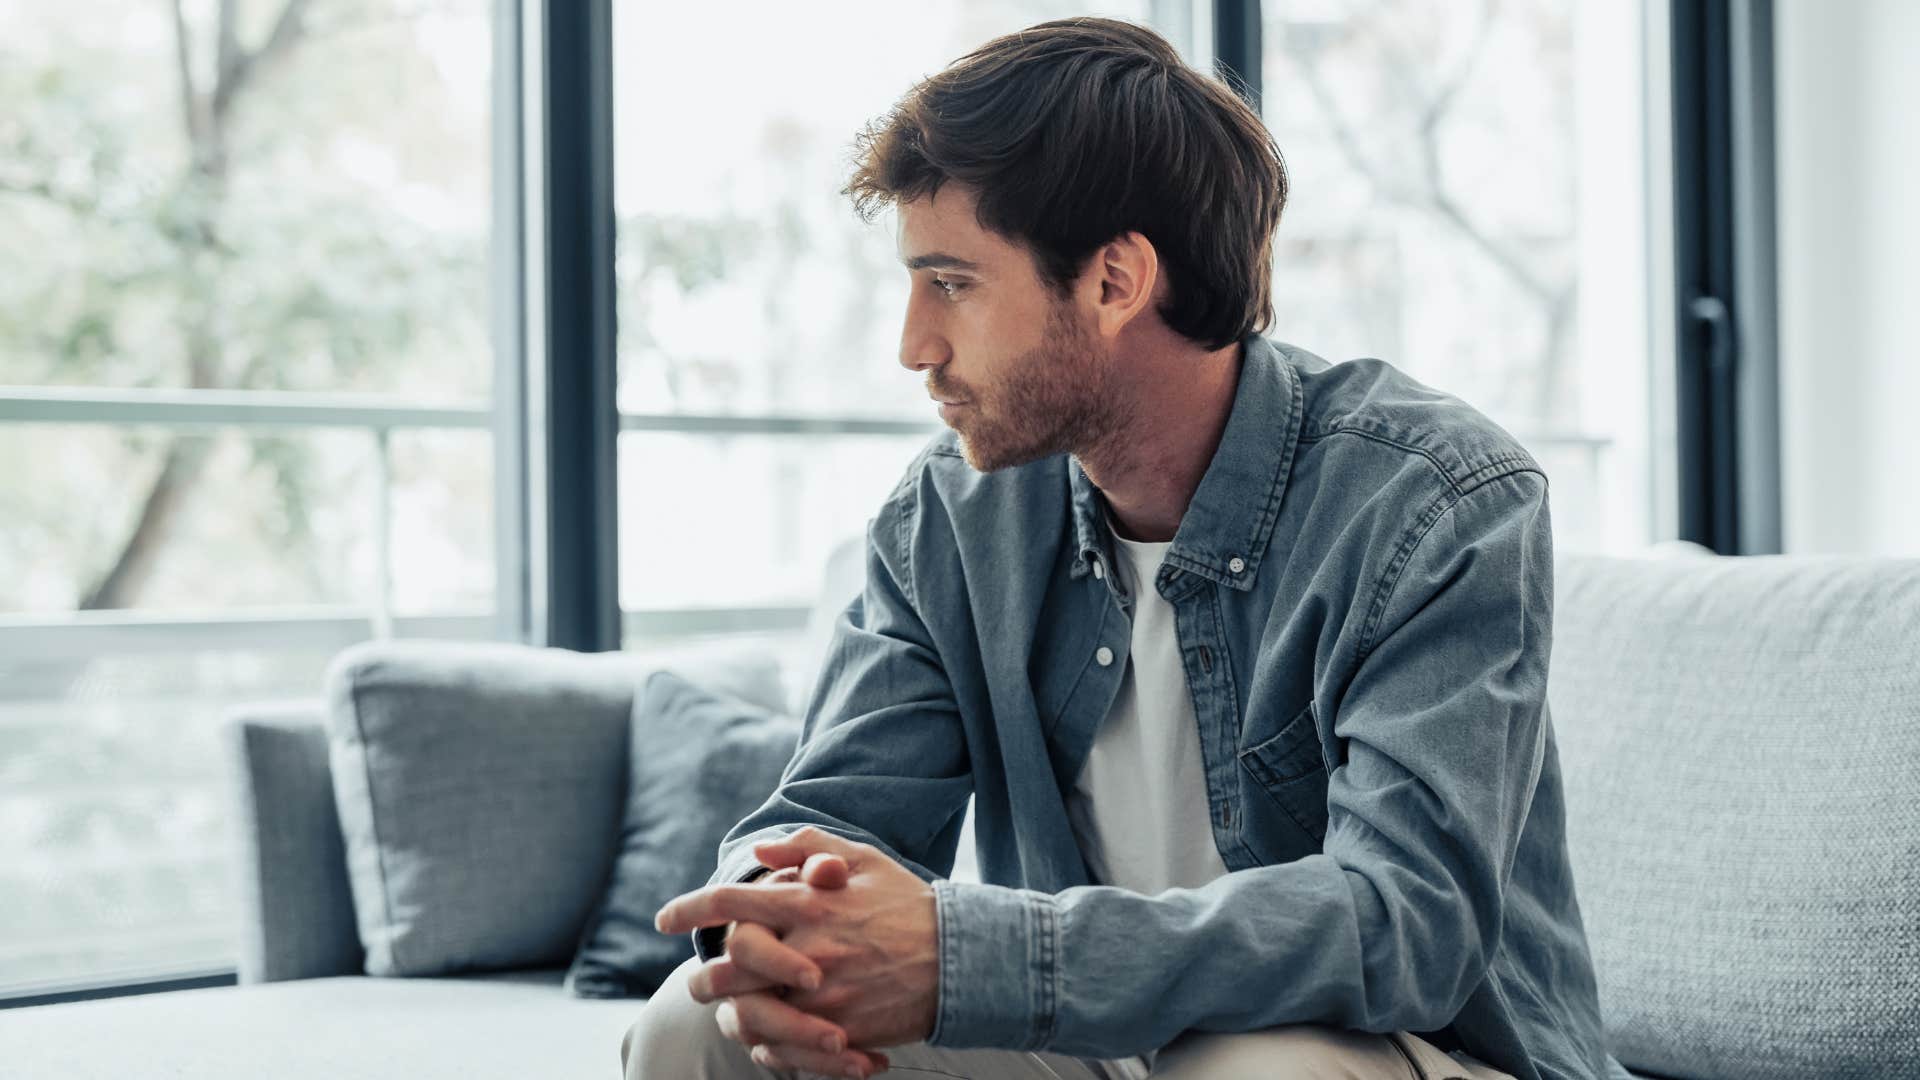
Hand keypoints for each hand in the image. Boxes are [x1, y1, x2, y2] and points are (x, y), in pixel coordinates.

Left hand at [657, 827, 939, 1069]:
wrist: (961, 959)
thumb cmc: (908, 904)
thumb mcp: (864, 860)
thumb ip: (809, 847)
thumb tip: (761, 853)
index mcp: (810, 903)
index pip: (730, 902)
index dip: (688, 908)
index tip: (663, 918)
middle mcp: (808, 948)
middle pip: (727, 966)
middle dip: (702, 975)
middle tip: (697, 979)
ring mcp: (822, 994)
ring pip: (748, 1011)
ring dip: (729, 1012)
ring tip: (728, 1012)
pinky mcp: (838, 1031)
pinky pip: (784, 1045)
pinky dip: (766, 1043)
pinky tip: (765, 1036)